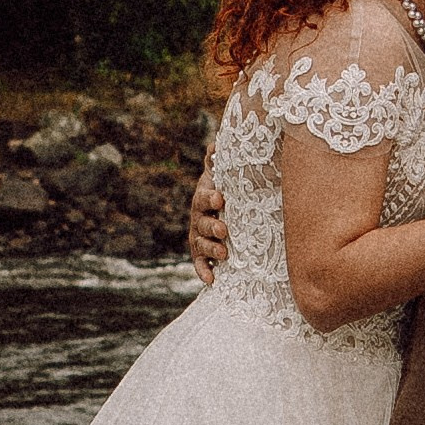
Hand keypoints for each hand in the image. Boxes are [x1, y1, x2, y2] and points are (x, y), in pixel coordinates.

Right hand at [188, 168, 227, 283]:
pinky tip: (211, 280)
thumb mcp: (222, 173)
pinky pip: (199, 262)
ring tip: (224, 254)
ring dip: (211, 249)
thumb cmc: (226, 188)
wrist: (221, 207)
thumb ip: (218, 160)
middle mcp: (198, 216)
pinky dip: (203, 271)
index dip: (210, 198)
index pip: (204, 196)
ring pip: (201, 243)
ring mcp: (199, 235)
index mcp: (204, 197)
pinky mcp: (201, 252)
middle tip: (224, 230)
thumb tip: (217, 144)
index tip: (221, 199)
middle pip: (202, 222)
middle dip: (212, 226)